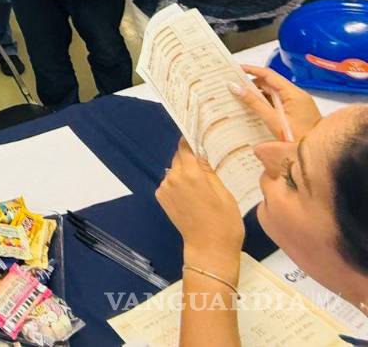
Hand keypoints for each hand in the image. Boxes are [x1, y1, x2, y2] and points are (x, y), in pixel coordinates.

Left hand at [155, 140, 243, 274]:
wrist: (209, 249)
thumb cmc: (224, 222)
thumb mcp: (224, 193)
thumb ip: (209, 171)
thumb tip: (200, 156)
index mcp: (190, 174)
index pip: (185, 147)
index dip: (190, 141)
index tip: (197, 135)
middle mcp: (173, 178)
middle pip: (179, 158)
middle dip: (189, 158)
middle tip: (205, 164)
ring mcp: (164, 189)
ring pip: (174, 171)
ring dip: (184, 172)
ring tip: (201, 184)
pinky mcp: (161, 199)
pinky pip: (170, 183)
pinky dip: (178, 184)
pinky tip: (192, 195)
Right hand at [232, 64, 320, 140]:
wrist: (317, 155)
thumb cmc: (298, 139)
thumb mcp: (272, 120)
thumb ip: (254, 103)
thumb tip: (236, 87)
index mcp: (294, 94)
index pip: (269, 75)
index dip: (252, 70)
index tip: (237, 69)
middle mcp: (298, 96)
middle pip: (271, 84)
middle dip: (253, 85)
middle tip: (235, 87)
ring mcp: (299, 104)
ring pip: (274, 94)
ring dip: (259, 96)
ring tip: (242, 100)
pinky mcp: (298, 112)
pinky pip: (279, 103)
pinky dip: (267, 104)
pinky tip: (256, 111)